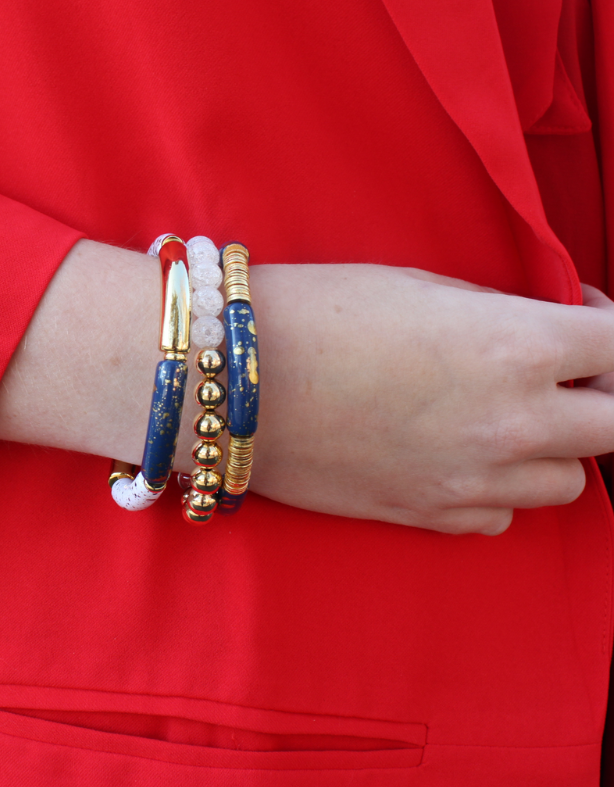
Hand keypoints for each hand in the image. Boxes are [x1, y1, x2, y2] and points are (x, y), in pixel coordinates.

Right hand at [0, 242, 613, 534]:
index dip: (611, 330)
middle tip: (558, 375)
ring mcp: (471, 480)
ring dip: (551, 447)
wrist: (232, 380)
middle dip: (600, 396)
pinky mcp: (425, 516)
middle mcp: (511, 424)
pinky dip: (495, 488)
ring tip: (498, 417)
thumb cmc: (317, 312)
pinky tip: (453, 455)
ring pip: (567, 483)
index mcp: (516, 347)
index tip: (584, 322)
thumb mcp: (423, 290)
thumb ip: (503, 319)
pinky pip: (499, 515)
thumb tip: (545, 336)